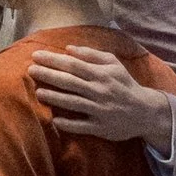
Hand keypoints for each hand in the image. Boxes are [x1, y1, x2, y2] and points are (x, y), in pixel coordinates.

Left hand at [29, 46, 167, 145]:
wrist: (144, 111)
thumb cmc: (124, 84)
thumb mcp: (113, 64)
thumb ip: (92, 55)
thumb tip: (69, 48)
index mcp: (101, 74)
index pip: (73, 64)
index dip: (54, 59)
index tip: (36, 55)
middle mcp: (99, 91)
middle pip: (70, 82)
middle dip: (49, 75)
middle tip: (30, 70)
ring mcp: (99, 110)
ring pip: (73, 102)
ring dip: (55, 97)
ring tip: (38, 92)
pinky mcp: (100, 127)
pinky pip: (82, 125)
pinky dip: (68, 124)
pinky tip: (55, 120)